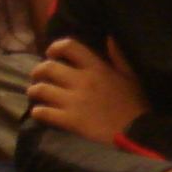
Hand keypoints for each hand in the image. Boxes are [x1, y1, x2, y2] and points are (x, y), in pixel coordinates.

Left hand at [26, 36, 146, 141]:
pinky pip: (42, 112)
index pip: (69, 46)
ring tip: (36, 95)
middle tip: (38, 78)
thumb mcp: (132, 76)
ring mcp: (74, 101)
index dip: (55, 47)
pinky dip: (38, 112)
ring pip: (40, 90)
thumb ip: (118, 57)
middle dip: (38, 72)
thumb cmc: (136, 105)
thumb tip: (110, 37)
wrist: (138, 134)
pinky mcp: (69, 121)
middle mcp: (82, 81)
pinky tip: (41, 113)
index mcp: (97, 68)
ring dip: (34, 91)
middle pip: (47, 68)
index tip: (52, 54)